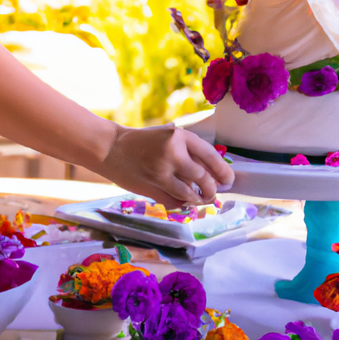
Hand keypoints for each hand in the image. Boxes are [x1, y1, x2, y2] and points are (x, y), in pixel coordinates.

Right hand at [99, 124, 234, 209]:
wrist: (110, 148)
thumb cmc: (142, 142)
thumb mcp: (167, 136)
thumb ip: (188, 151)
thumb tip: (214, 172)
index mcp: (179, 136)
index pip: (211, 156)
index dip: (224, 172)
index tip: (229, 180)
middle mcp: (172, 153)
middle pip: (203, 178)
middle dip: (212, 189)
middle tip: (214, 192)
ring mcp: (161, 172)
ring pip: (190, 194)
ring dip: (198, 199)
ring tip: (200, 198)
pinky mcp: (151, 188)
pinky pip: (175, 202)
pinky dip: (182, 203)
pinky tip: (182, 199)